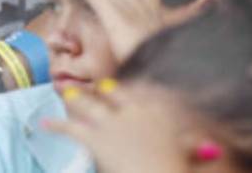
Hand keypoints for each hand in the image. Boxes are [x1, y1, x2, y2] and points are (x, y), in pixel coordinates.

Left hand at [42, 83, 188, 172]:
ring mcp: (114, 121)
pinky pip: (71, 128)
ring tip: (65, 95)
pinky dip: (55, 126)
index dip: (132, 88)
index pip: (143, 89)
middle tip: (97, 87)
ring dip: (76, 99)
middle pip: (114, 91)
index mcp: (160, 109)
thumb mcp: (194, 153)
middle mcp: (135, 108)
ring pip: (89, 104)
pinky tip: (43, 123)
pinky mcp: (96, 138)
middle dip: (104, 89)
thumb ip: (196, 145)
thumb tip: (209, 146)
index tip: (125, 86)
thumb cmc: (178, 168)